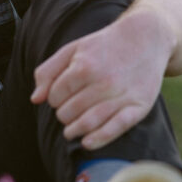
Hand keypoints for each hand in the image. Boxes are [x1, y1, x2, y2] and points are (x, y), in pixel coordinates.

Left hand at [30, 10, 172, 149]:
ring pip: (88, 122)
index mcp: (84, 67)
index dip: (54, 99)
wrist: (146, 39)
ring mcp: (122, 95)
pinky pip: (117, 127)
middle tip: (68, 111)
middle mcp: (103, 82)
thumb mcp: (71, 50)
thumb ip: (48, 72)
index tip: (61, 96)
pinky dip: (99, 138)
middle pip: (69, 112)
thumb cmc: (103, 47)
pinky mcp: (139, 106)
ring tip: (71, 131)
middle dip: (63, 114)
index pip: (55, 96)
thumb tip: (35, 100)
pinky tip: (87, 143)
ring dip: (74, 130)